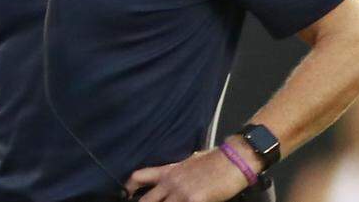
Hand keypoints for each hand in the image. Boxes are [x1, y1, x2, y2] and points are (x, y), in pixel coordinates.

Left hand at [126, 148, 246, 201]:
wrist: (232, 160)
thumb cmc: (215, 160)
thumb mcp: (190, 163)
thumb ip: (177, 173)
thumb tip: (172, 179)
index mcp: (169, 171)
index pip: (140, 176)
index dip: (129, 187)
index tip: (125, 194)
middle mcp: (170, 182)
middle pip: (146, 200)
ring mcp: (180, 193)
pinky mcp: (193, 201)